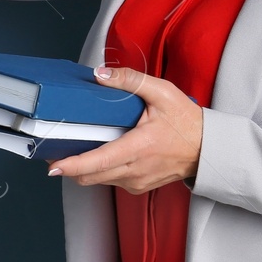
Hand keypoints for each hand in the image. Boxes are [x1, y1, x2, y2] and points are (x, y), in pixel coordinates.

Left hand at [45, 67, 203, 193]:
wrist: (208, 149)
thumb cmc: (186, 122)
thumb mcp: (162, 93)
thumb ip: (130, 81)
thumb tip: (100, 75)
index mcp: (138, 148)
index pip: (97, 162)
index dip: (72, 165)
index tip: (52, 164)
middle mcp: (135, 170)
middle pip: (90, 176)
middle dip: (68, 166)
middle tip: (53, 149)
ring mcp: (136, 182)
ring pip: (98, 180)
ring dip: (83, 168)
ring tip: (73, 149)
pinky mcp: (137, 186)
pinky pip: (110, 181)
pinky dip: (98, 171)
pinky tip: (98, 154)